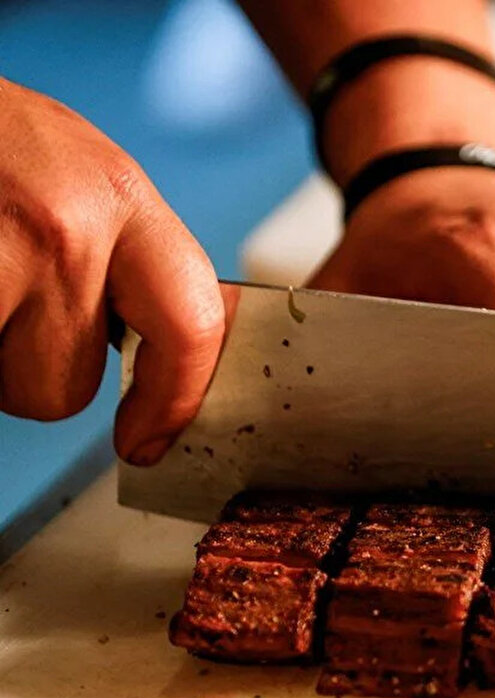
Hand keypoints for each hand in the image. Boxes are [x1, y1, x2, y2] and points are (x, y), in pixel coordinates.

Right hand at [0, 79, 223, 464]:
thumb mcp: (81, 179)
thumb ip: (127, 257)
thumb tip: (165, 352)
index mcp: (122, 197)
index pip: (194, 327)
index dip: (175, 401)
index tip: (150, 439)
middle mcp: (71, 225)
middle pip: (69, 389)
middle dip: (34, 373)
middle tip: (10, 311)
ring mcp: (3, 249)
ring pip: (11, 389)